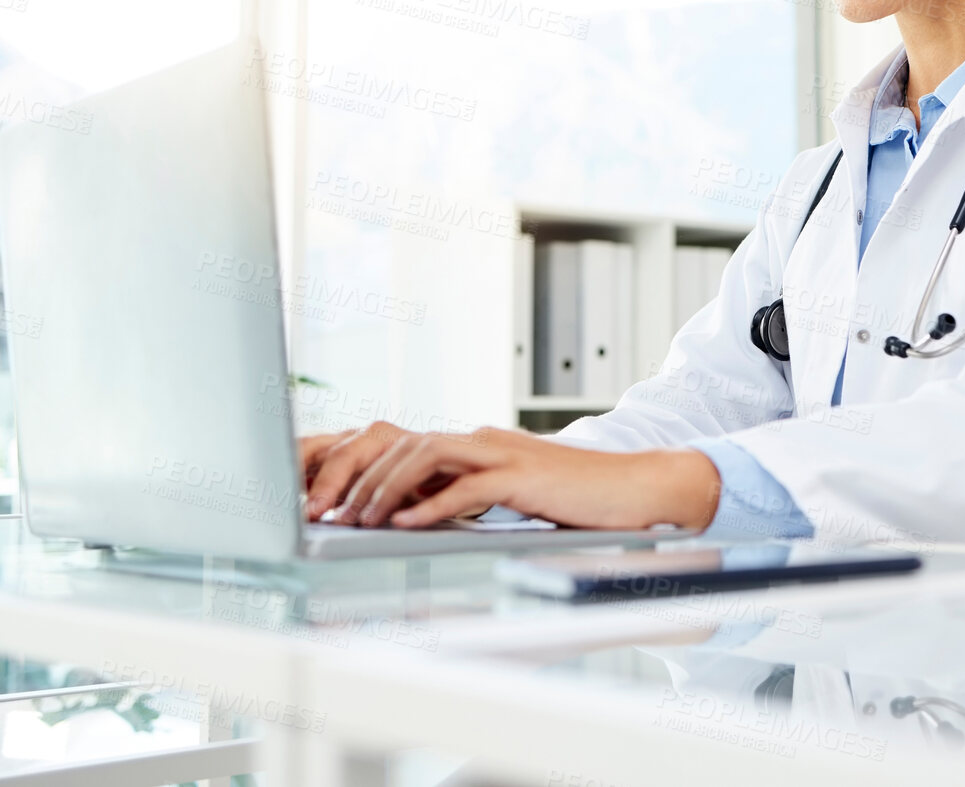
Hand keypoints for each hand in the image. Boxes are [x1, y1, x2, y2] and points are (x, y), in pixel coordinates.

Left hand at [296, 422, 721, 530]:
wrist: (635, 489)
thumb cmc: (578, 499)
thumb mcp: (513, 496)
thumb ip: (471, 497)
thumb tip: (420, 516)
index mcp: (479, 445)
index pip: (406, 444)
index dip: (364, 470)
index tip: (333, 502)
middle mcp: (485, 441)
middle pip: (405, 443)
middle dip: (359, 477)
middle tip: (329, 512)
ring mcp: (505, 454)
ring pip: (428, 455)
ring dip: (387, 488)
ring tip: (360, 518)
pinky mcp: (525, 476)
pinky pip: (469, 487)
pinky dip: (434, 504)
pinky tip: (408, 524)